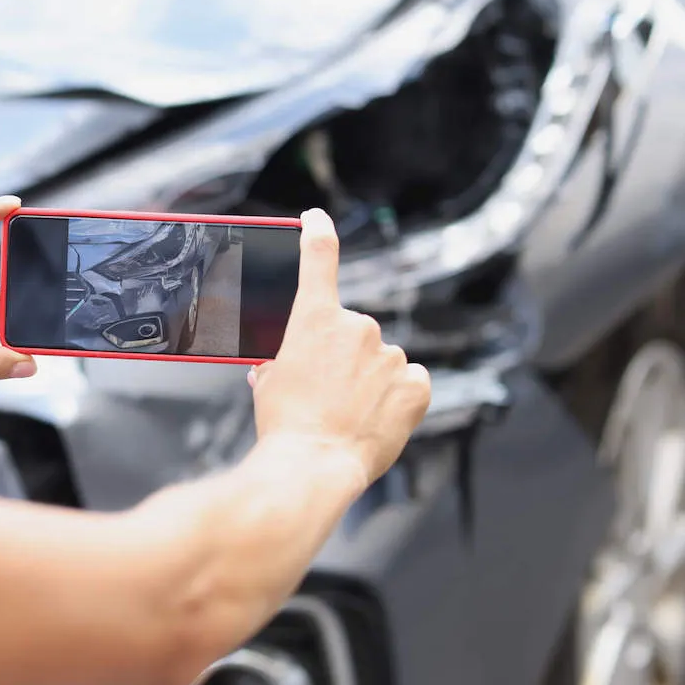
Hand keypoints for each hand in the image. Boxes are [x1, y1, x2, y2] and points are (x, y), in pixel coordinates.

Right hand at [248, 209, 429, 488]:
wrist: (311, 466)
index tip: (316, 217)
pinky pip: (409, 382)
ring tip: (349, 416)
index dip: (317, 231)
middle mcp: (357, 326)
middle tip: (325, 395)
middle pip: (352, 332)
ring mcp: (390, 354)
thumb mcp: (268, 383)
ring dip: (369, 381)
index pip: (319, 257)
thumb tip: (280, 368)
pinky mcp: (415, 384)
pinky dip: (397, 397)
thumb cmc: (284, 425)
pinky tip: (378, 418)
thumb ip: (282, 362)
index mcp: (314, 318)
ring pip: (381, 361)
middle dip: (342, 358)